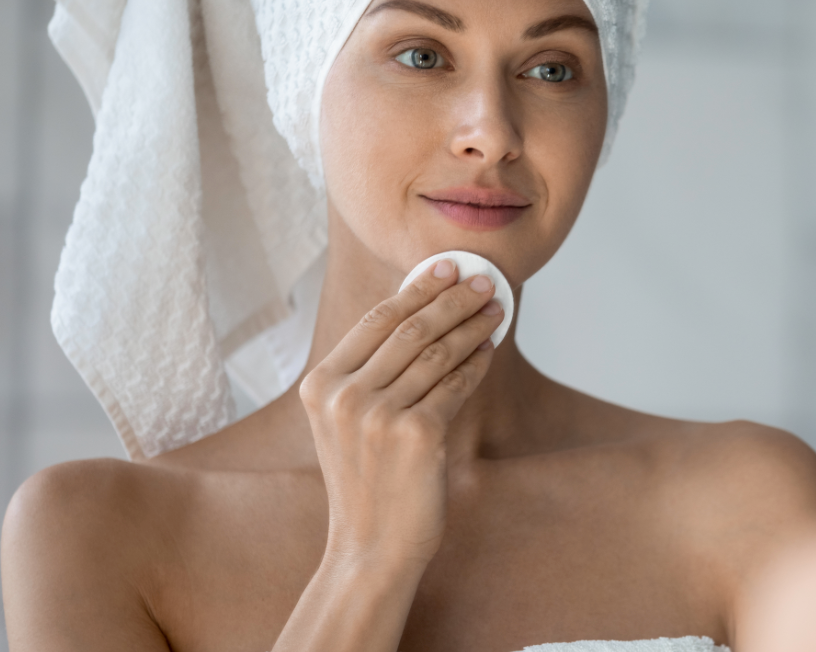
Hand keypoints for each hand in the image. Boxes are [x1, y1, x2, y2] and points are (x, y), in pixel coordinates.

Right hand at [299, 259, 503, 568]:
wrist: (370, 548)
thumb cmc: (367, 482)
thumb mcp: (346, 422)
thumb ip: (368, 373)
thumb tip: (420, 312)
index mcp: (320, 385)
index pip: (375, 321)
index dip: (417, 288)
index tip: (447, 267)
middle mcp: (344, 396)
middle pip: (410, 329)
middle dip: (453, 299)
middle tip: (485, 280)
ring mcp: (378, 416)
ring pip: (437, 354)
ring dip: (472, 326)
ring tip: (496, 310)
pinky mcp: (417, 435)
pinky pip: (456, 385)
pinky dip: (477, 363)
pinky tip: (490, 349)